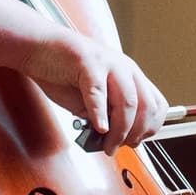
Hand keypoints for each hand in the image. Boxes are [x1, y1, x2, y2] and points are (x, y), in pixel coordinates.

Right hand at [22, 29, 167, 153]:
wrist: (38, 48)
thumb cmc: (63, 72)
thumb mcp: (91, 99)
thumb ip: (105, 115)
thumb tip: (112, 138)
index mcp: (129, 75)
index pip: (156, 104)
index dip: (150, 128)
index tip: (135, 142)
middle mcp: (124, 68)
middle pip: (146, 106)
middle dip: (135, 133)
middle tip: (118, 146)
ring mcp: (108, 63)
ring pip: (127, 102)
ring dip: (119, 131)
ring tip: (107, 144)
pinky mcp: (88, 62)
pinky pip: (98, 92)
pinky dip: (100, 114)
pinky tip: (98, 127)